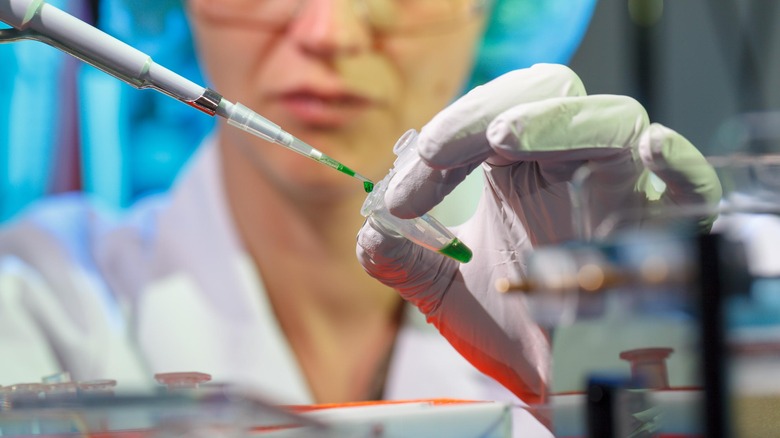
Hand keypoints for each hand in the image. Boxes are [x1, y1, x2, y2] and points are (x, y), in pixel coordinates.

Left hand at [356, 64, 721, 403]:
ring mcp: (621, 196)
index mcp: (521, 171)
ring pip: (614, 122)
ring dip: (557, 121)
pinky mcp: (665, 235)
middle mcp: (572, 170)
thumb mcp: (444, 292)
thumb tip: (371, 230)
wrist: (557, 387)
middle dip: (488, 110)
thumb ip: (401, 259)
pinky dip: (678, 164)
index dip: (441, 140)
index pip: (488, 119)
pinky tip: (650, 149)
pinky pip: (693, 188)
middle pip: (550, 93)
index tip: (398, 198)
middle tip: (436, 151)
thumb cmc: (513, 329)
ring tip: (504, 137)